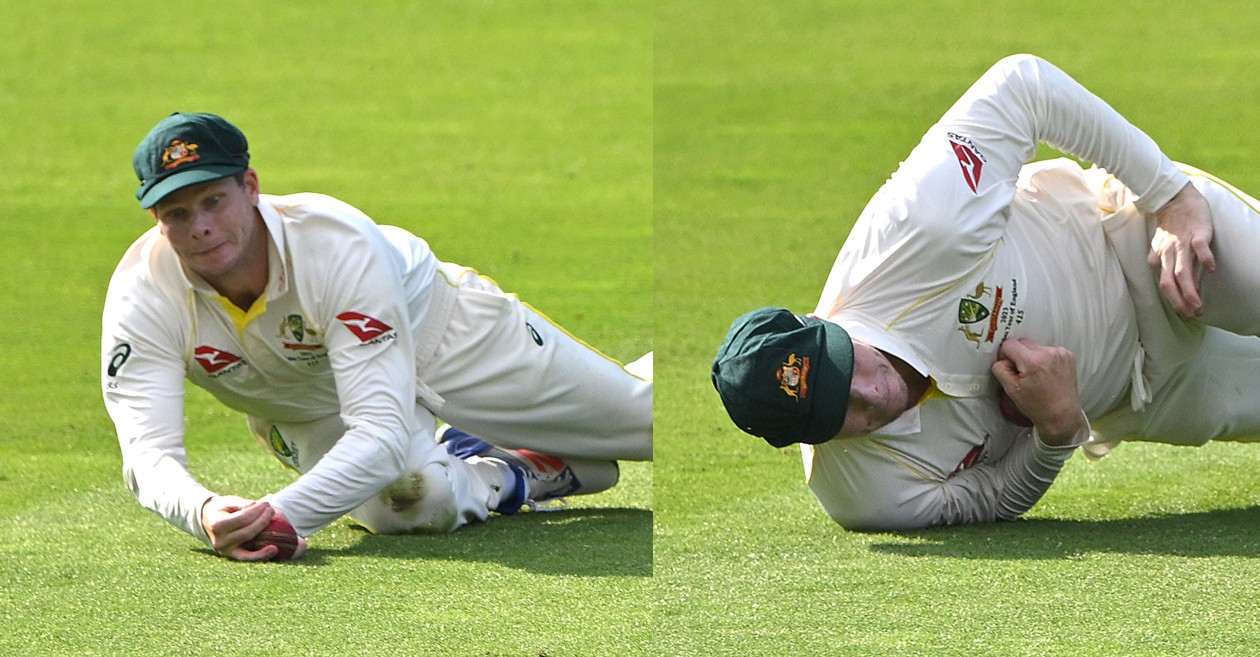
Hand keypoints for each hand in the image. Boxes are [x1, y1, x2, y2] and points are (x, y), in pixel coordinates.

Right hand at [200, 496, 292, 560]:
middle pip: (248, 531)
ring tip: (278, 524)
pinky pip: (247, 557)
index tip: (266, 504)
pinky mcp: (232, 555)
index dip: (257, 511)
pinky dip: (261, 555)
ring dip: (266, 534)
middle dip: (263, 520)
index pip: (243, 519)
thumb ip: (242, 504)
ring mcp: (226, 550)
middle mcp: (220, 540)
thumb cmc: (221, 508)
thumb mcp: (228, 501)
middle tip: (271, 510)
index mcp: (218, 524)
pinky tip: (274, 549)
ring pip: (250, 544)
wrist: (207, 520)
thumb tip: (257, 506)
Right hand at [990, 338, 1085, 445]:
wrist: (1061, 415)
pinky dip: (1044, 358)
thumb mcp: (1011, 389)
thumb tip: (1001, 359)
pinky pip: (1047, 350)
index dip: (1005, 355)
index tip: (1010, 367)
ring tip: (1037, 375)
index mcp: (1032, 361)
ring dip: (1032, 356)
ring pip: (1035, 346)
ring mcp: (1060, 353)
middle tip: (1023, 373)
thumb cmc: (1038, 405)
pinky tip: (1046, 372)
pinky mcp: (1068, 355)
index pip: (1009, 344)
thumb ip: (1000, 369)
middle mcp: (1048, 353)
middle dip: (1019, 355)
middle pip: (1023, 342)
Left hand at [1147, 183, 1215, 318]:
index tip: (1185, 314)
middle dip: (1179, 302)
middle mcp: (1168, 253)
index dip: (1173, 301)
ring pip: (1182, 270)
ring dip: (1190, 289)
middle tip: (1191, 316)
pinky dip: (1204, 258)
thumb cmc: (1171, 228)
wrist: (1175, 200)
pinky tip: (1211, 269)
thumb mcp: (1162, 249)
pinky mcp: (1197, 232)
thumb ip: (1168, 266)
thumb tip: (1180, 287)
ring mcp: (1182, 243)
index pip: (1163, 285)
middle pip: (1169, 282)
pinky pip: (1200, 247)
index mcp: (1158, 258)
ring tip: (1198, 305)